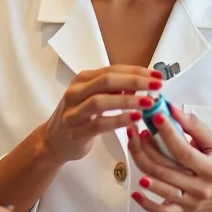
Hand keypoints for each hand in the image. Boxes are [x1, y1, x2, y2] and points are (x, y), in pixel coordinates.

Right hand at [39, 65, 164, 162]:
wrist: (53, 142)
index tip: (158, 75)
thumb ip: (116, 90)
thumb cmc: (79, 117)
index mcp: (83, 80)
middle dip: (135, 81)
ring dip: (127, 100)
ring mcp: (73, 112)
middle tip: (157, 86)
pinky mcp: (75, 132)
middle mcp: (76, 92)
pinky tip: (135, 119)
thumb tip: (142, 82)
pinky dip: (118, 120)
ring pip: (101, 101)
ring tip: (149, 102)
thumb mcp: (96, 98)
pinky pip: (98, 124)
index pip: (113, 70)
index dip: (137, 71)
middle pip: (107, 81)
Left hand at [126, 105, 211, 211]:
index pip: (184, 152)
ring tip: (134, 147)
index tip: (157, 117)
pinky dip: (146, 204)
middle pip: (165, 169)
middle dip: (146, 148)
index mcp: (209, 169)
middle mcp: (198, 187)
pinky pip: (161, 211)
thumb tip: (173, 110)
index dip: (168, 134)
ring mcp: (189, 202)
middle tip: (136, 130)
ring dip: (143, 168)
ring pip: (160, 188)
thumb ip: (196, 128)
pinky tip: (135, 191)